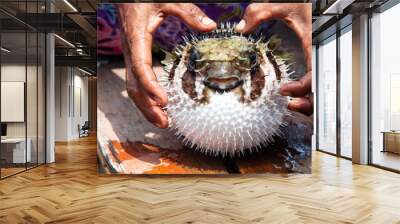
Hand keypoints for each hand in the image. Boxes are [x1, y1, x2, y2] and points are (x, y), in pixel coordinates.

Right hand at [118, 3, 216, 127]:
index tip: (164, 101)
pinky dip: (145, 96)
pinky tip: (157, 104)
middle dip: (147, 106)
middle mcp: (131, 51)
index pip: (141, 68)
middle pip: (134, 85)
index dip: (151, 87)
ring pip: (132, 86)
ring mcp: (130, 55)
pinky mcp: (134, 57)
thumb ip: (188, 12)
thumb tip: (210, 26)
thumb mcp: (167, 0)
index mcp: (137, 38)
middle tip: (164, 122)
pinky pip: (136, 80)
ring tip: (162, 121)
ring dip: (145, 106)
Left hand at [235, 3, 312, 114]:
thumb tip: (241, 27)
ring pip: (322, 89)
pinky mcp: (317, 59)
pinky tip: (295, 93)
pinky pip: (317, 81)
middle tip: (291, 105)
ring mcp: (321, 58)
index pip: (315, 75)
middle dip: (309, 103)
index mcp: (316, 45)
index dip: (302, 88)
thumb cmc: (310, 1)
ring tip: (294, 104)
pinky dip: (309, 92)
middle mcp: (321, 55)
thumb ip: (261, 13)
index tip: (284, 90)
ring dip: (310, 101)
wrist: (325, 0)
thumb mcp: (286, 5)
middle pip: (322, 89)